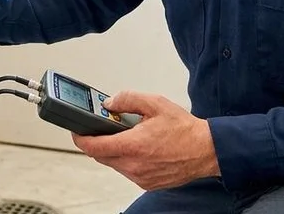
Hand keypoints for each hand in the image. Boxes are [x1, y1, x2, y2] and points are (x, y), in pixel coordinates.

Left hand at [71, 91, 218, 190]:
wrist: (206, 150)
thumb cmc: (184, 129)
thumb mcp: (155, 103)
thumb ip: (127, 100)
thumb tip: (109, 103)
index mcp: (133, 146)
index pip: (93, 146)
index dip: (80, 138)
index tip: (77, 131)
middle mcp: (134, 165)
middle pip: (101, 155)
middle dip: (98, 141)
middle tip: (103, 127)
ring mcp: (140, 177)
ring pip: (114, 164)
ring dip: (113, 150)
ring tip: (127, 136)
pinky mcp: (147, 184)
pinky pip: (127, 171)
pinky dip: (126, 159)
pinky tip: (138, 148)